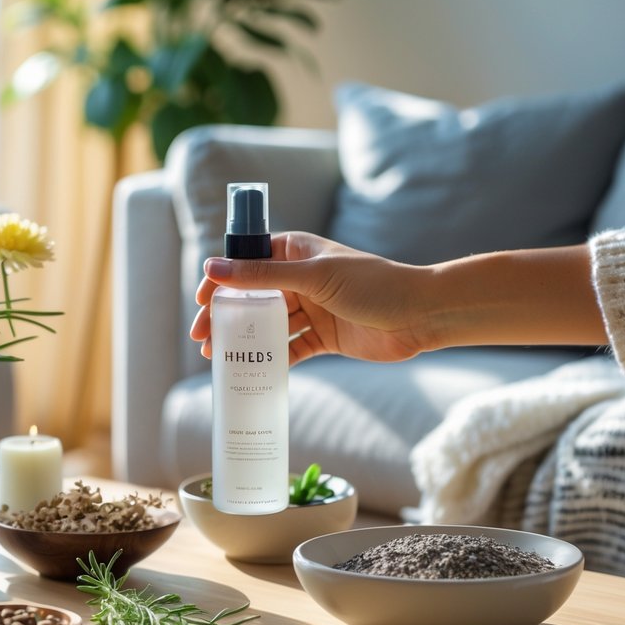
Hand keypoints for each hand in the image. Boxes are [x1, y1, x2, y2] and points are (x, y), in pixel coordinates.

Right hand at [189, 232, 434, 365]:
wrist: (423, 315)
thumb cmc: (374, 284)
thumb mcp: (313, 278)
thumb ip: (262, 277)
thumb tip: (213, 268)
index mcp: (297, 252)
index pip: (248, 261)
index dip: (221, 279)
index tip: (201, 299)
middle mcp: (301, 279)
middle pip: (252, 297)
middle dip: (225, 316)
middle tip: (202, 336)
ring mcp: (312, 309)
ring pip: (267, 324)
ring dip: (243, 340)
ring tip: (218, 358)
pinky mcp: (324, 337)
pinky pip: (290, 348)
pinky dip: (272, 359)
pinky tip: (254, 371)